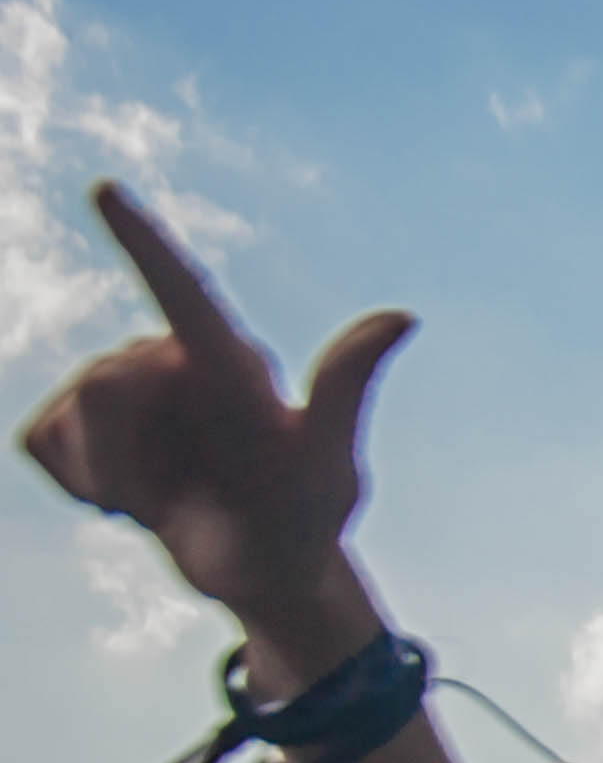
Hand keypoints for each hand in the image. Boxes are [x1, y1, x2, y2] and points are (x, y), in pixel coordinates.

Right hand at [20, 185, 409, 678]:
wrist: (261, 573)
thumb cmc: (304, 521)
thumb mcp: (328, 468)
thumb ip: (346, 390)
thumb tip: (405, 315)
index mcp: (231, 362)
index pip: (182, 291)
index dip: (143, 241)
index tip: (106, 189)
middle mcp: (173, 360)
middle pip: (106, 384)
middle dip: (129, 457)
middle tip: (186, 496)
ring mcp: (123, 388)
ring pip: (69, 417)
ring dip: (110, 478)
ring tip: (164, 497)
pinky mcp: (80, 421)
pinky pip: (39, 440)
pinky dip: (77, 485)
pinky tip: (128, 497)